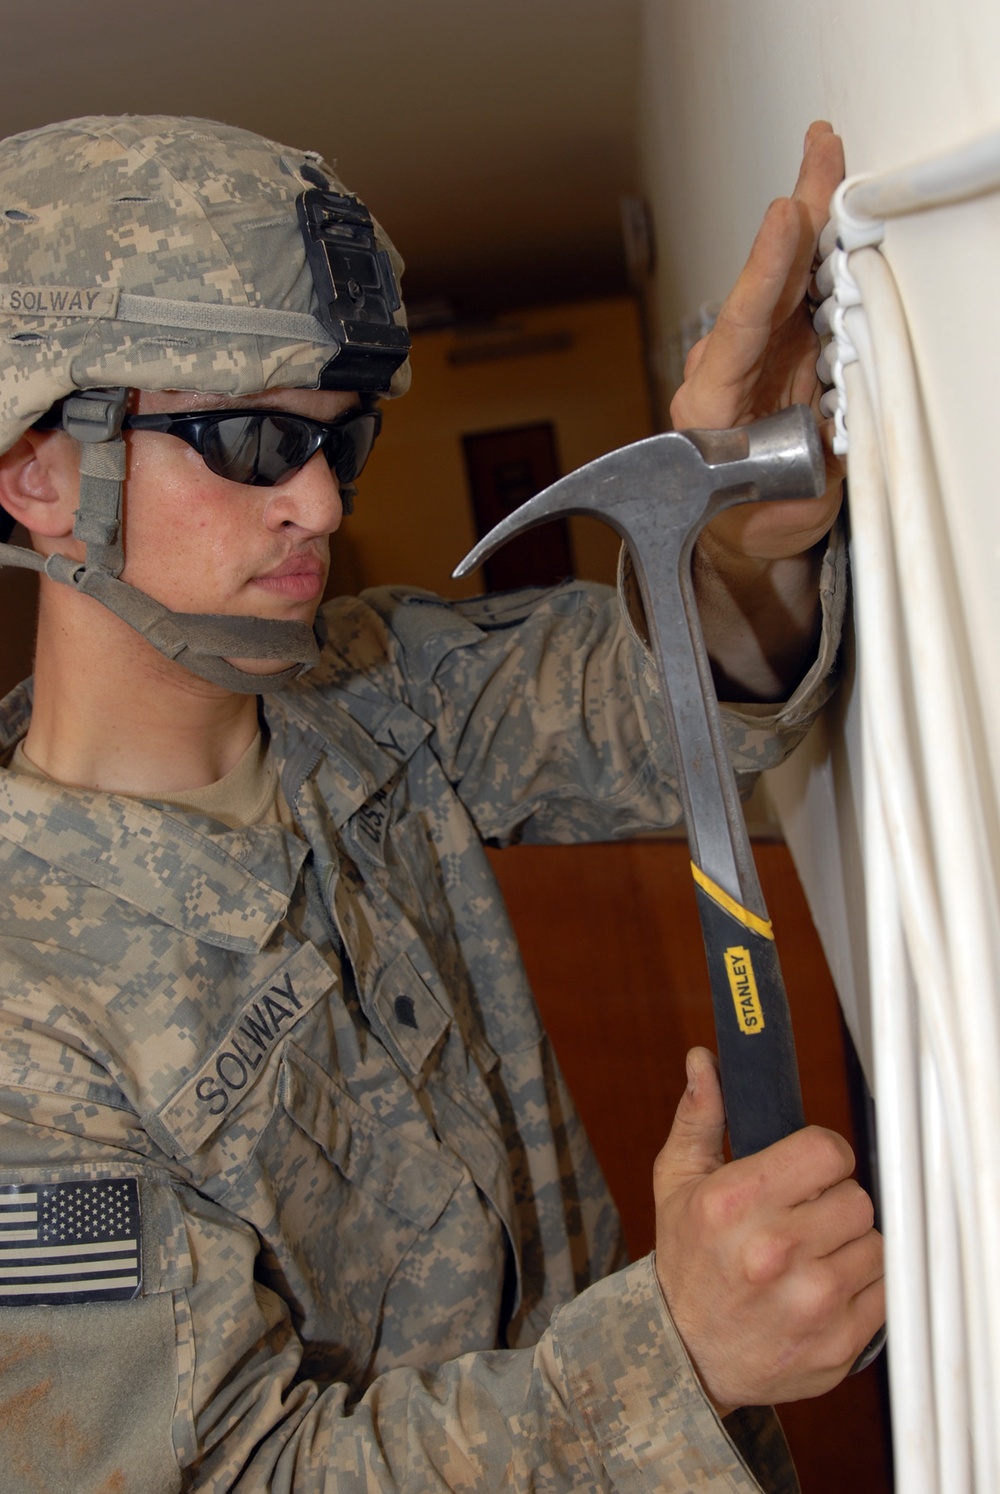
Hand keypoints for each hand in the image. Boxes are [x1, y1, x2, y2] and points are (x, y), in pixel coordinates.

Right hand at [653, 1048, 884, 1414]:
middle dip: (834, 1201)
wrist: (685, 1354)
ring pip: (875, 1242)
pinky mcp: (838, 1342)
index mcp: (736, 1202)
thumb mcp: (678, 1182)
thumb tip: (704, 1062)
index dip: (823, 1156)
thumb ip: (700, 1117)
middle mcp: (774, 1251)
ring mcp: (810, 1301)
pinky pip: (884, 1292)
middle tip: (804, 1216)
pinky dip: (861, 1287)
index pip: (828, 1150)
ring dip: (850, 1245)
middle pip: (856, 1196)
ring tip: (811, 1255)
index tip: (809, 1169)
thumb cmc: (686, 1260)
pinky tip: (822, 1288)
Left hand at [671, 121, 845, 563]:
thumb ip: (800, 470)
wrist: (741, 527)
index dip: (764, 272)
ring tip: (828, 156)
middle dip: (795, 219)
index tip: (783, 219)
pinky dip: (828, 249)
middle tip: (819, 154)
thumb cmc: (748, 517)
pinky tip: (839, 204)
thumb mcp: (776, 508)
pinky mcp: (785, 346)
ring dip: (815, 218)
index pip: (740, 328)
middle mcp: (729, 366)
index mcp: (711, 406)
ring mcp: (758, 351)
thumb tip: (829, 427)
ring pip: (789, 277)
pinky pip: (807, 291)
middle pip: (766, 283)